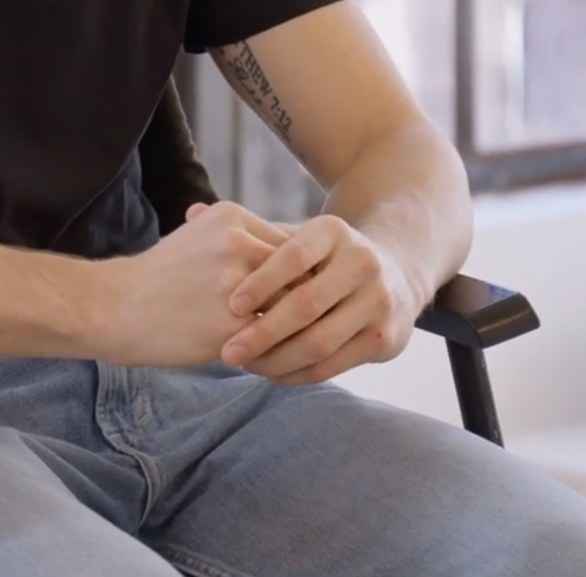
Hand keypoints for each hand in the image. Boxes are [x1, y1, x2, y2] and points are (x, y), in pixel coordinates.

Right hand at [86, 201, 293, 367]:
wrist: (113, 308)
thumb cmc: (161, 276)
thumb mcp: (199, 237)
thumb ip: (243, 239)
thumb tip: (295, 249)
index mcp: (231, 218)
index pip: (292, 243)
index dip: (301, 272)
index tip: (302, 291)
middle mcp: (236, 243)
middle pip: (299, 272)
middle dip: (303, 297)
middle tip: (308, 320)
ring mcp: (234, 284)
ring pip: (290, 305)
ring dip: (293, 325)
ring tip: (293, 340)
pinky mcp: (230, 324)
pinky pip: (271, 338)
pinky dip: (274, 348)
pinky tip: (268, 356)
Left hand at [217, 214, 423, 385]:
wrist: (394, 276)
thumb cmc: (323, 260)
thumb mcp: (299, 238)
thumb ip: (251, 233)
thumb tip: (192, 212)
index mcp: (334, 231)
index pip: (293, 256)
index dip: (261, 282)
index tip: (231, 305)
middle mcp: (363, 262)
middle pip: (306, 304)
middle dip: (262, 332)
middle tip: (227, 352)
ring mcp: (378, 301)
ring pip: (319, 341)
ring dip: (276, 359)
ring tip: (244, 365)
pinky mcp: (385, 338)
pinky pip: (333, 364)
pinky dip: (297, 374)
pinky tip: (271, 374)